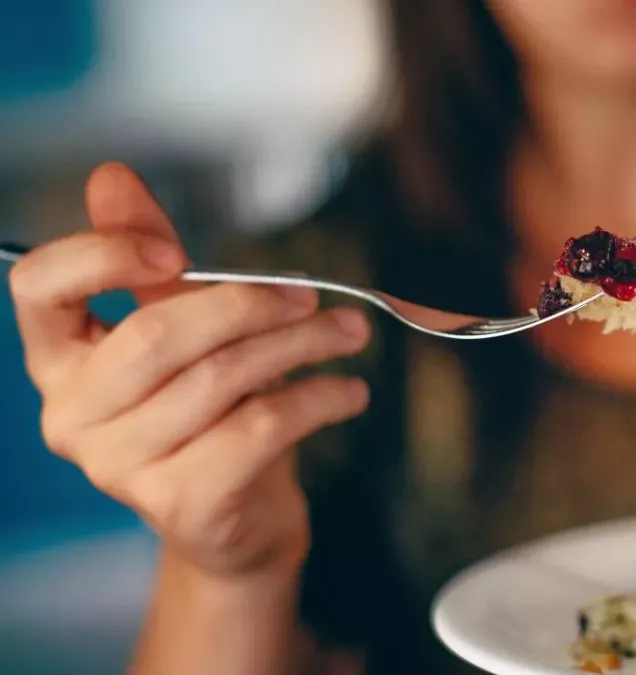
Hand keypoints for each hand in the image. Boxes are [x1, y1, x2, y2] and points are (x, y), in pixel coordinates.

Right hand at [8, 163, 371, 582]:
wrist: (240, 519)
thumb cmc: (210, 412)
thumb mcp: (181, 330)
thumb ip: (149, 261)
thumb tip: (110, 175)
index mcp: (60, 358)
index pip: (39, 286)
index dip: (102, 254)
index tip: (173, 250)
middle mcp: (73, 415)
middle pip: (156, 333)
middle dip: (247, 303)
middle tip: (312, 293)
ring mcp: (121, 467)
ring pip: (220, 378)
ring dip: (300, 345)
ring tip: (349, 332)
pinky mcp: (181, 503)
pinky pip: (259, 428)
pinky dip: (317, 399)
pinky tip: (350, 391)